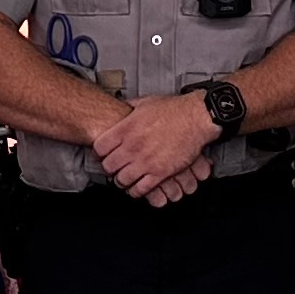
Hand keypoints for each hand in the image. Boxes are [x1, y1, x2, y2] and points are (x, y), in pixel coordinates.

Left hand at [93, 93, 215, 203]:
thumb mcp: (145, 103)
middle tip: (115, 168)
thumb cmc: (174, 110)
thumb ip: (129, 109)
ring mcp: (145, 161)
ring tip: (126, 178)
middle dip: (110, 168)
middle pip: (108, 166)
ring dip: (122, 181)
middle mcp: (132, 146)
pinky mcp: (160, 172)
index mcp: (126, 129)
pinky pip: (141, 189)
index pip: (99, 148)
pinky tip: (138, 186)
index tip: (104, 155)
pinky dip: (137, 190)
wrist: (195, 118)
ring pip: (122, 180)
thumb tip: (121, 108)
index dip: (100, 153)